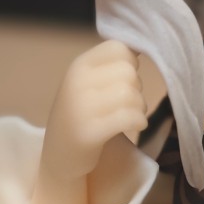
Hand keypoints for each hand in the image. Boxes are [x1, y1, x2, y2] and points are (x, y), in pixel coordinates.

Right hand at [41, 40, 147, 181]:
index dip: (130, 62)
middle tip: (128, 102)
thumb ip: (112, 65)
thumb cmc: (83, 114)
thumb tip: (143, 46)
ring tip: (132, 115)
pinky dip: (139, 120)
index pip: (118, 47)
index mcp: (79, 65)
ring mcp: (80, 108)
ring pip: (131, 94)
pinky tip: (136, 125)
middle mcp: (77, 82)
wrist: (59, 156)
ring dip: (140, 106)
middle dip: (137, 87)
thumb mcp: (89, 82)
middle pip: (128, 71)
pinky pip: (128, 117)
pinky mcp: (88, 133)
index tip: (124, 79)